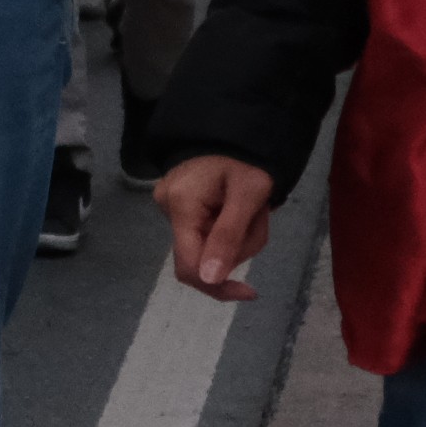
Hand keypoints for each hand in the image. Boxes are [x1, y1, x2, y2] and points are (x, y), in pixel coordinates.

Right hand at [159, 154, 275, 302]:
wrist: (232, 134)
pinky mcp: (177, 210)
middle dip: (235, 250)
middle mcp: (167, 208)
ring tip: (252, 211)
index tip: (248, 291)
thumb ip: (230, 237)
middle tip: (258, 220)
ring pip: (206, 249)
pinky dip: (227, 233)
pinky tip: (237, 212)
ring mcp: (169, 209)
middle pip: (201, 258)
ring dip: (236, 240)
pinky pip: (204, 237)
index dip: (217, 285)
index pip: (189, 264)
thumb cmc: (245, 160)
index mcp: (182, 204)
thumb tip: (210, 279)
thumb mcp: (249, 195)